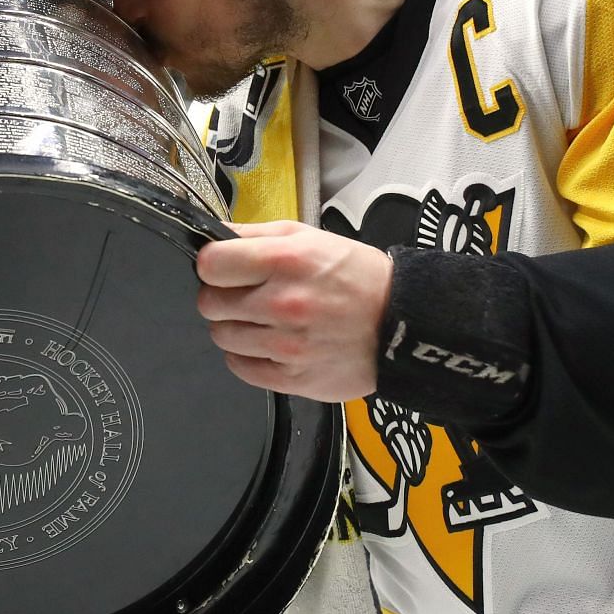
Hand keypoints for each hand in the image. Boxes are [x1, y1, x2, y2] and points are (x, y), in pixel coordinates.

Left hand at [196, 220, 393, 402]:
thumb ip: (256, 235)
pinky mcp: (291, 378)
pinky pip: (240, 368)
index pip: (210, 264)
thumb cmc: (355, 275)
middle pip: (210, 303)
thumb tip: (213, 235)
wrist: (402, 324)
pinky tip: (268, 344)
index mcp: (285, 261)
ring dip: (235, 327)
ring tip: (263, 321)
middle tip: (246, 296)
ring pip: (222, 336)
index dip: (214, 266)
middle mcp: (281, 303)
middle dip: (222, 297)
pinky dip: (247, 356)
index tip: (225, 269)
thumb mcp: (310, 237)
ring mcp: (285, 345)